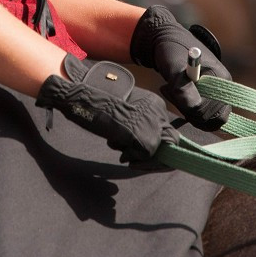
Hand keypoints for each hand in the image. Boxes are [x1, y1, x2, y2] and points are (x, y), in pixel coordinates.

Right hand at [36, 55, 178, 161]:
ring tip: (118, 144)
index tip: (147, 157)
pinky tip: (116, 144)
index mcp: (155, 103)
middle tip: (135, 161)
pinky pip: (145, 155)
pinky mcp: (144, 134)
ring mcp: (153, 123)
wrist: (85, 95)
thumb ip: (139, 124)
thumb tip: (147, 149)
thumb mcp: (125, 111)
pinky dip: (132, 156)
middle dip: (156, 157)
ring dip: (139, 155)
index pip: (168, 131)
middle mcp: (159, 112)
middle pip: (170, 142)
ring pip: (157, 151)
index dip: (161, 147)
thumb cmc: (99, 102)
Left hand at [129, 5, 230, 130]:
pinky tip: (174, 93)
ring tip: (171, 91)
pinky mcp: (207, 96)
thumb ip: (182, 88)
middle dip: (190, 111)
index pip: (217, 112)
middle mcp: (223, 88)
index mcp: (222, 79)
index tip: (174, 91)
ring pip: (205, 118)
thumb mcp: (173, 67)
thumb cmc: (171, 50)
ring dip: (186, 110)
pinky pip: (200, 114)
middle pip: (213, 118)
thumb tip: (194, 109)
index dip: (195, 110)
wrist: (165, 40)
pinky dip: (186, 109)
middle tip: (170, 92)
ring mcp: (216, 92)